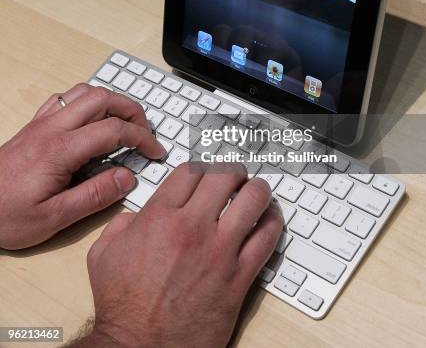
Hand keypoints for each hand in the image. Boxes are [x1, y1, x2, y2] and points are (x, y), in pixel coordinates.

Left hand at [0, 83, 164, 249]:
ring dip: (110, 101)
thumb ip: (94, 196)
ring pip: (84, 92)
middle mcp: (53, 128)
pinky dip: (86, 101)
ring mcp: (42, 123)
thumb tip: (128, 177)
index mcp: (61, 150)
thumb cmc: (5, 216)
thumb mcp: (53, 218)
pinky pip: (64, 99)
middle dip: (132, 110)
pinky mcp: (34, 126)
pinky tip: (90, 120)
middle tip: (145, 131)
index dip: (141, 137)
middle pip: (102, 98)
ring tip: (123, 123)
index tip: (155, 151)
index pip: (113, 130)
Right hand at [81, 162, 282, 347]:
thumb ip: (121, 223)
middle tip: (235, 178)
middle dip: (232, 172)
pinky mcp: (239, 277)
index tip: (206, 172)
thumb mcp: (104, 254)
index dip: (202, 166)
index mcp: (158, 217)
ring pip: (253, 199)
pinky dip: (273, 221)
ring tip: (256, 192)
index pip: (192, 170)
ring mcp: (219, 251)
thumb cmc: (123, 307)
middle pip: (226, 176)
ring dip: (257, 190)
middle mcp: (192, 228)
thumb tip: (139, 214)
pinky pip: (267, 238)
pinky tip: (269, 219)